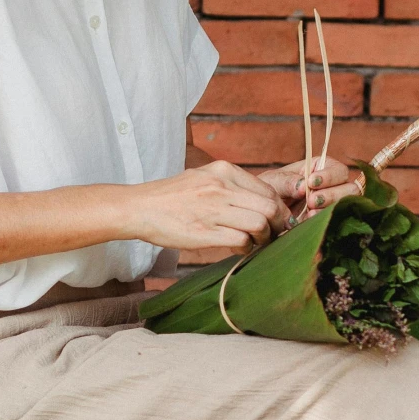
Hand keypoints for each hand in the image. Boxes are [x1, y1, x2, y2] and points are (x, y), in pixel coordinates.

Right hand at [129, 161, 290, 253]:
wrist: (140, 207)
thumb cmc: (173, 196)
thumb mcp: (204, 177)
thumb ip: (231, 185)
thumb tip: (261, 202)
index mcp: (224, 170)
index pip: (268, 190)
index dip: (279, 209)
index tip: (277, 221)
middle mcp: (222, 186)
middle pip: (271, 207)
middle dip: (278, 225)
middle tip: (272, 235)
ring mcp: (213, 209)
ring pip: (260, 224)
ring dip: (264, 238)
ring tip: (255, 243)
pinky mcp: (205, 232)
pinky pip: (241, 240)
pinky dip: (247, 248)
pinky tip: (240, 249)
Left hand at [261, 156, 361, 218]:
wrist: (262, 213)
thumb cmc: (269, 190)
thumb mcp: (274, 182)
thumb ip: (288, 182)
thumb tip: (303, 186)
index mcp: (322, 169)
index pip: (339, 170)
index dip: (329, 176)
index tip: (311, 182)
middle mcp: (332, 187)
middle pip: (351, 189)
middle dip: (332, 194)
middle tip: (311, 201)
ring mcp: (332, 206)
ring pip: (347, 206)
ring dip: (331, 208)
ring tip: (310, 212)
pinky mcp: (328, 222)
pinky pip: (337, 222)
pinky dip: (325, 221)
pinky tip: (310, 221)